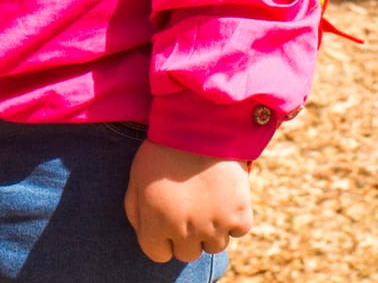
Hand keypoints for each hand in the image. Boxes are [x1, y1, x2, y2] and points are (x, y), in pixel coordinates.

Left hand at [124, 141, 252, 263]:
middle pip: (187, 253)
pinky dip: (234, 216)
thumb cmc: (163, 148)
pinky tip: (224, 194)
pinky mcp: (240, 216)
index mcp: (156, 223)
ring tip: (206, 198)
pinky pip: (238, 230)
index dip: (161, 237)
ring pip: (214, 246)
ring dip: (211, 228)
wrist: (200, 122)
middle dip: (186, 235)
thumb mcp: (136, 177)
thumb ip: (136, 211)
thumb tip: (147, 234)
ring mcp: (215, 226)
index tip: (165, 220)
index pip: (158, 254)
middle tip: (188, 207)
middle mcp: (186, 231)